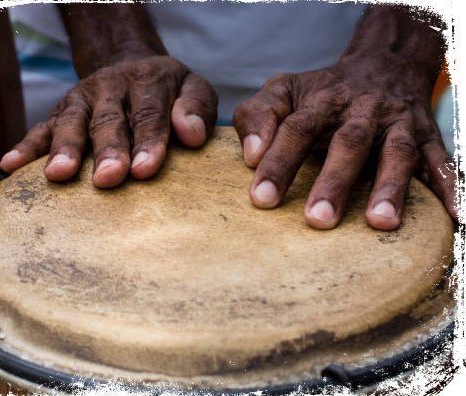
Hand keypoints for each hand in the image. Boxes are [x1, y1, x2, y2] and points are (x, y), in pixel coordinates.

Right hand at [1, 55, 216, 186]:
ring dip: (65, 148)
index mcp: (148, 81)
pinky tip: (10, 165)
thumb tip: (193, 135)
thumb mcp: (193, 87)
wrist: (131, 65)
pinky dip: (27, 146)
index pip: (150, 113)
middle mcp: (112, 87)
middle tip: (108, 179)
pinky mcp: (61, 111)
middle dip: (108, 150)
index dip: (148, 141)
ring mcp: (83, 99)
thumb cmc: (168, 91)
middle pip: (109, 120)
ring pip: (72, 122)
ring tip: (58, 175)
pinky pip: (41, 127)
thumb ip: (197, 107)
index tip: (145, 169)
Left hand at [233, 54, 455, 229]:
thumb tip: (250, 155)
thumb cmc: (321, 92)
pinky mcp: (426, 137)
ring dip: (390, 187)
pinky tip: (455, 217)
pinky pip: (441, 161)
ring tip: (381, 222)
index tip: (261, 199)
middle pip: (348, 143)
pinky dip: (450, 187)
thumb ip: (259, 116)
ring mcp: (397, 124)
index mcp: (322, 101)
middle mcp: (362, 111)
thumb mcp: (284, 91)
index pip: (296, 129)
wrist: (380, 66)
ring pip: (396, 153)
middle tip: (317, 221)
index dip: (278, 162)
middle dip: (334, 182)